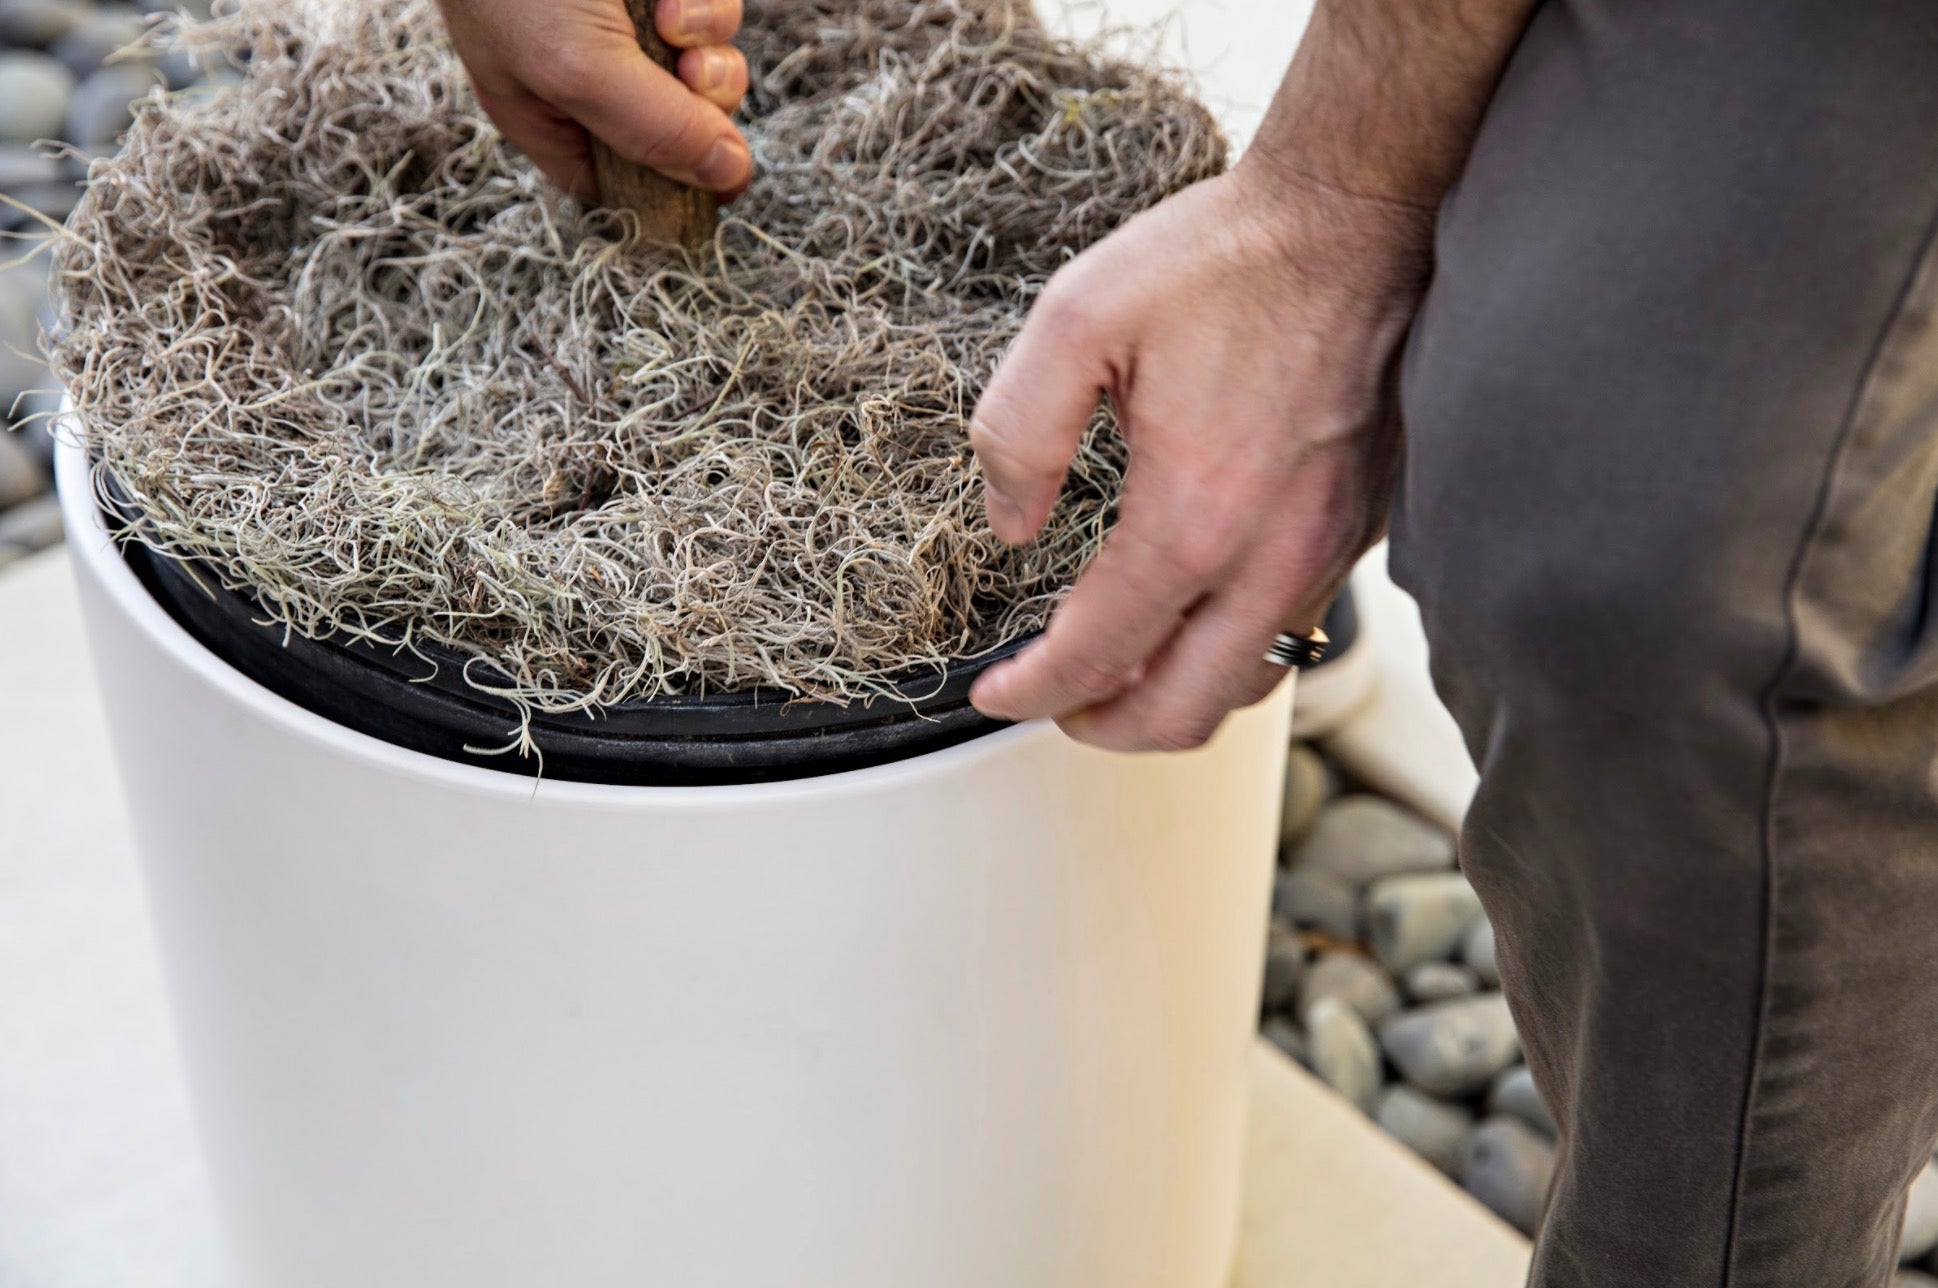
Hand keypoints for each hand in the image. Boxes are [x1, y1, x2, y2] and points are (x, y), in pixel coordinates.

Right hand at [436, 0, 751, 201]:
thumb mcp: (575, 68)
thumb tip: (729, 177)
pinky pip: (716, 14)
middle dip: (699, 111)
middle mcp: (593, 73)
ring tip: (673, 19)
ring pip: (710, 69)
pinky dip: (707, 4)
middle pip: (683, 133)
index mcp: (550, 115)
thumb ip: (653, 132)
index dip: (670, 190)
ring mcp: (633, 26)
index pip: (624, 187)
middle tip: (687, 77)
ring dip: (708, 50)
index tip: (708, 183)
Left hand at [967, 160, 1431, 750]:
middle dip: (1101, 726)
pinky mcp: (1359, 530)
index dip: (1029, 692)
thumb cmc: (1225, 259)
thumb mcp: (1076, 319)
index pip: (1098, 657)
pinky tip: (1191, 611)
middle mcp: (1272, 555)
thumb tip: (1011, 524)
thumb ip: (1018, 434)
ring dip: (1171, 698)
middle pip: (1180, 713)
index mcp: (1193, 517)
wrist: (1358, 214)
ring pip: (1246, 685)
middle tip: (1052, 701)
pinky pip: (1292, 630)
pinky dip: (1229, 651)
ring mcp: (1328, 549)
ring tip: (1118, 669)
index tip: (992, 693)